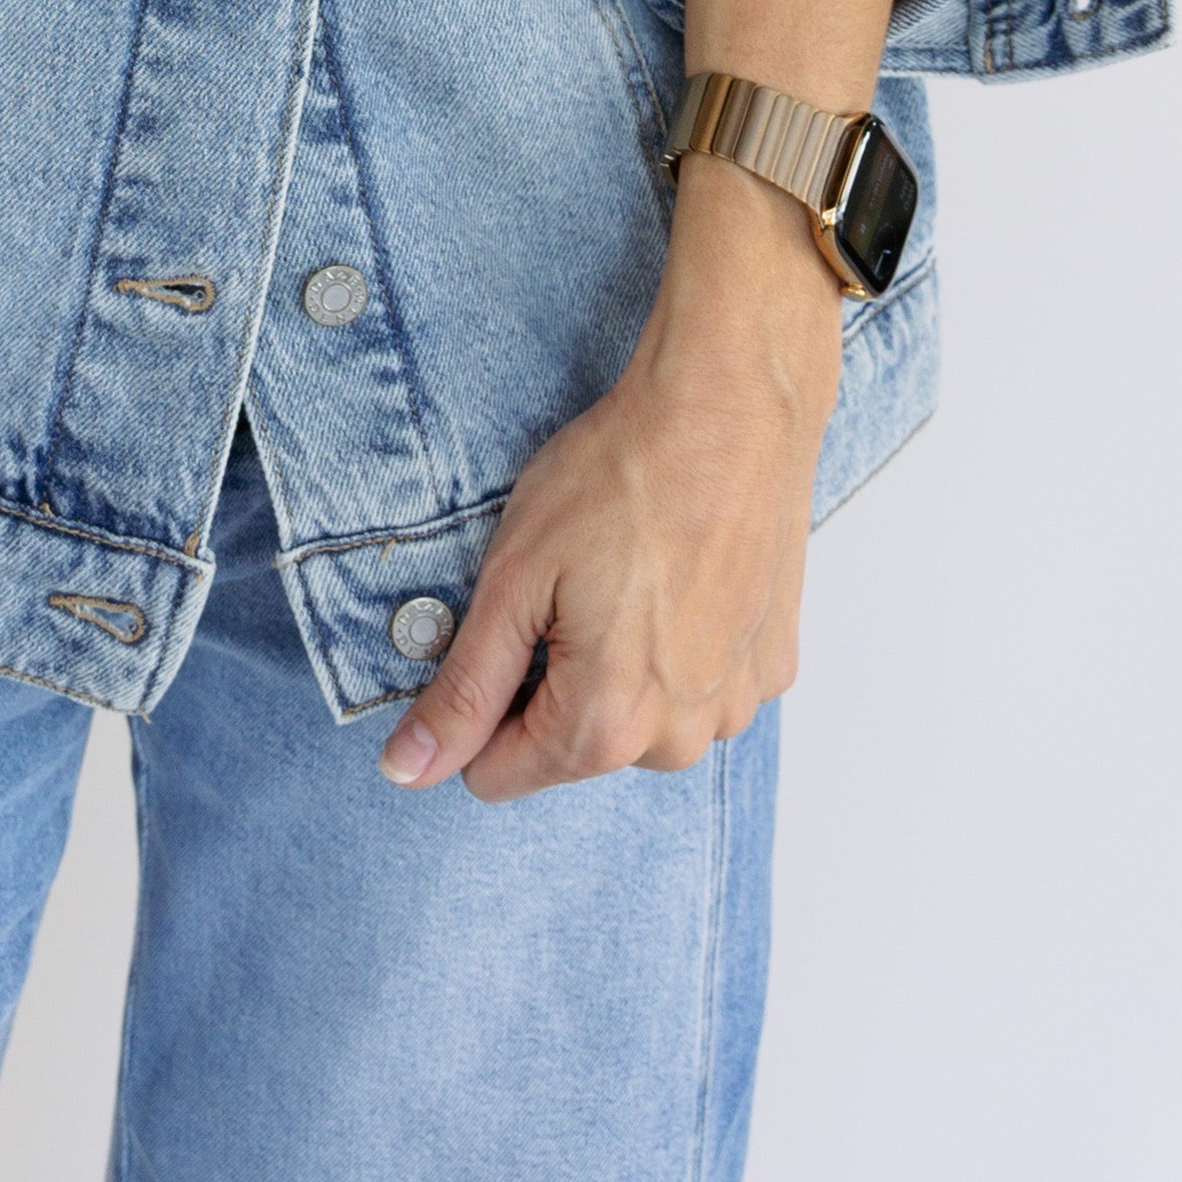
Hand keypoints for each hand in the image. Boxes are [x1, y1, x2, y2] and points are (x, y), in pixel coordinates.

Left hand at [379, 157, 842, 800]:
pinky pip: (701, 687)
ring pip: (641, 721)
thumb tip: (409, 770)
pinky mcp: (772, 664)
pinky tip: (679, 577)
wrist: (731, 407)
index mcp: (606, 726)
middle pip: (572, 747)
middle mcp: (681, 739)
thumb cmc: (620, 477)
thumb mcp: (512, 579)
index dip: (477, 706)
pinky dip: (680, 646)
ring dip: (621, 668)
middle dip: (552, 681)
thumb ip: (462, 690)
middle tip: (568, 585)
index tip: (498, 628)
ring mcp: (737, 704)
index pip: (499, 774)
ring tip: (627, 575)